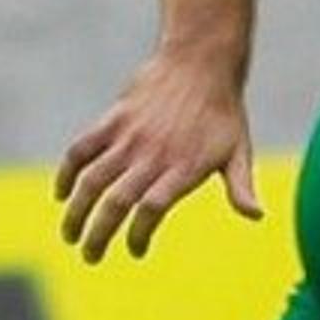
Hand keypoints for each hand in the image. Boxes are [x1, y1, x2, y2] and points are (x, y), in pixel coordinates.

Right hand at [55, 52, 261, 262]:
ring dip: (77, 211)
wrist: (201, 62)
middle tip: (91, 257)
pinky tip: (62, 194)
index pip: (152, 209)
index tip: (135, 250)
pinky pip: (81, 149)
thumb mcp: (238, 151)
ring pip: (92, 180)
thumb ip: (241, 186)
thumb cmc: (223, 113)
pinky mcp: (113, 120)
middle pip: (116, 202)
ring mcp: (129, 136)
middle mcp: (152, 155)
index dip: (139, 234)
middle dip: (99, 235)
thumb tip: (256, 216)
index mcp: (183, 168)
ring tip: (70, 235)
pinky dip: (67, 172)